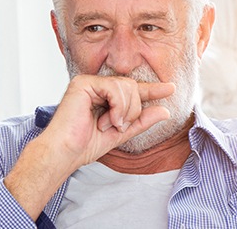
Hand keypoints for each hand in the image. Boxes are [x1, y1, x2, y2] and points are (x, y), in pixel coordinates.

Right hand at [4, 74, 174, 219]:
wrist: (64, 153)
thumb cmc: (85, 145)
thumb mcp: (121, 133)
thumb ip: (141, 121)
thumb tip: (165, 111)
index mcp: (105, 96)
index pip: (133, 89)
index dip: (152, 89)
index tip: (171, 88)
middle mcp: (97, 86)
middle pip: (133, 87)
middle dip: (133, 110)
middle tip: (119, 126)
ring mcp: (90, 82)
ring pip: (127, 87)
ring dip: (125, 111)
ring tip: (111, 125)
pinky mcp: (83, 82)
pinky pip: (115, 88)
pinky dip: (118, 106)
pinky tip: (107, 120)